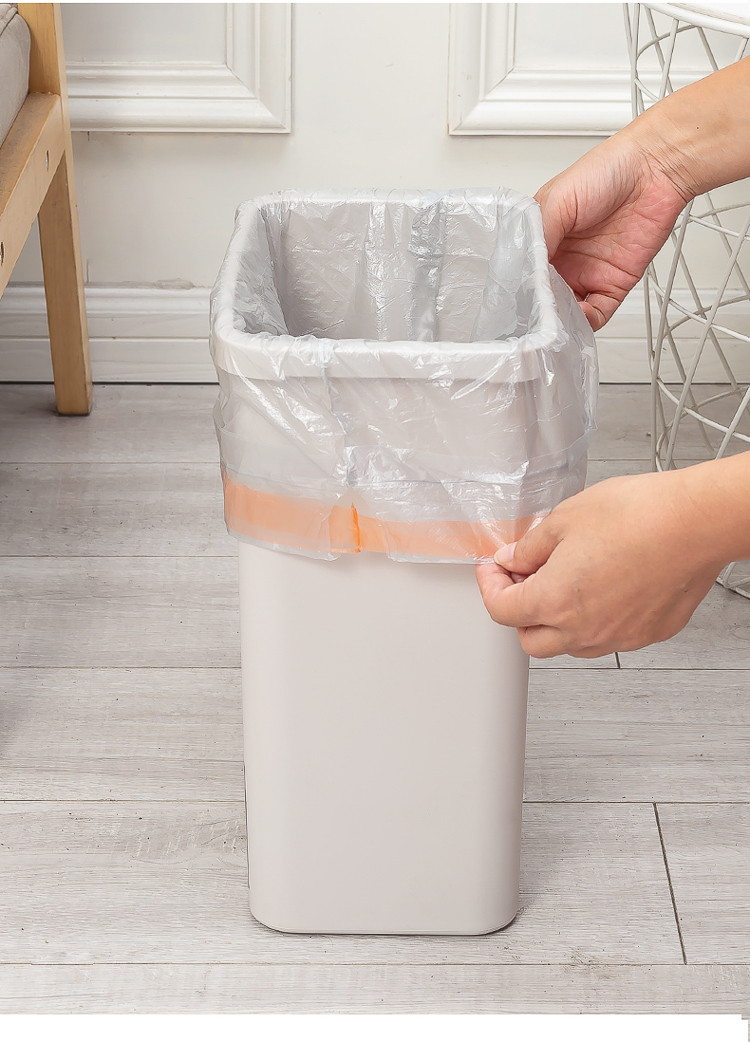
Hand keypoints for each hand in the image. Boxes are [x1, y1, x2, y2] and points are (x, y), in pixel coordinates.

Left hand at [475, 469, 729, 657]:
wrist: (695, 523)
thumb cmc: (638, 515)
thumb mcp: (565, 519)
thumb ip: (531, 547)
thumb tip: (514, 559)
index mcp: (554, 601)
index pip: (501, 610)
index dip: (490, 587)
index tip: (494, 570)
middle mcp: (584, 629)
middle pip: (530, 640)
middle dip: (519, 613)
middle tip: (523, 581)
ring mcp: (618, 637)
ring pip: (570, 645)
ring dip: (556, 622)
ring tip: (564, 584)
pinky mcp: (647, 634)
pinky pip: (609, 638)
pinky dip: (595, 621)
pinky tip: (602, 589)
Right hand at [535, 130, 688, 330]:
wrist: (655, 169)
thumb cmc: (607, 171)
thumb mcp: (557, 199)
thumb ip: (538, 235)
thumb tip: (524, 269)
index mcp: (543, 241)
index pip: (523, 275)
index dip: (517, 289)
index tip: (513, 300)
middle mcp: (562, 261)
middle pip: (542, 299)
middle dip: (537, 311)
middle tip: (531, 318)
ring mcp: (587, 275)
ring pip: (566, 313)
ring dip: (559, 322)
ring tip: (553, 323)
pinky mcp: (612, 285)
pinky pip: (595, 315)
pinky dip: (586, 324)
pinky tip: (579, 320)